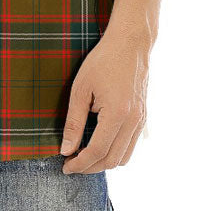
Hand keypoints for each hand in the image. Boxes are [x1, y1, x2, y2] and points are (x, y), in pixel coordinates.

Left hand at [59, 26, 149, 173]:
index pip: (97, 151)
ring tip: (84, 156)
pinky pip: (131, 145)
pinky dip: (116, 151)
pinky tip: (101, 143)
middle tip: (72, 163)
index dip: (80, 163)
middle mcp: (133, 121)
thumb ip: (74, 121)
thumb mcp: (81, 88)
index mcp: (117, 114)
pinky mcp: (143, 117)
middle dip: (90, 167)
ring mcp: (141, 120)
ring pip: (124, 157)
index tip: (65, 166)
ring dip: (104, 162)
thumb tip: (66, 150)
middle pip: (112, 159)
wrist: (130, 43)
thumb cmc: (103, 61)